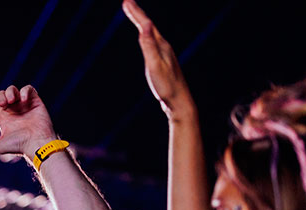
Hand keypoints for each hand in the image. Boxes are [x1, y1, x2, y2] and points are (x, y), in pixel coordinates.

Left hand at [0, 85, 57, 159]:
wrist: (37, 144)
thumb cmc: (19, 146)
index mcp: (5, 118)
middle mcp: (14, 111)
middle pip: (4, 94)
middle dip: (1, 95)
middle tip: (3, 104)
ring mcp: (25, 106)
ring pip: (14, 90)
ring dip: (11, 92)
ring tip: (12, 101)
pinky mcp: (35, 102)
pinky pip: (29, 89)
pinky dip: (25, 91)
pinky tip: (23, 100)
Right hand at [122, 0, 195, 120]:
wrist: (180, 102)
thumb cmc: (167, 86)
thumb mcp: (155, 66)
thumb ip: (149, 45)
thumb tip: (147, 25)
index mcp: (161, 45)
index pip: (146, 25)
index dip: (135, 13)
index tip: (126, 1)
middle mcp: (164, 47)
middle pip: (149, 26)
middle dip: (137, 14)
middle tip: (127, 2)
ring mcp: (165, 55)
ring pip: (152, 34)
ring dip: (142, 23)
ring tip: (135, 16)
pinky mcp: (164, 63)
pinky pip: (153, 43)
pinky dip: (146, 36)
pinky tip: (147, 39)